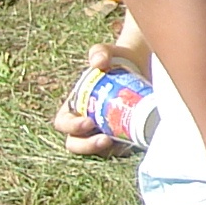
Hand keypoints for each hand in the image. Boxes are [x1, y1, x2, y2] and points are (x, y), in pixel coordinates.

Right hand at [53, 42, 137, 156]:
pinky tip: (135, 144)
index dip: (72, 127)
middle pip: (76, 144)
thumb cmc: (115, 60)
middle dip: (87, 146)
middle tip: (105, 139)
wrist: (141, 65)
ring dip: (107, 151)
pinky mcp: (121, 136)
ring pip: (97, 151)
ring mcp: (102, 131)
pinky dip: (124, 149)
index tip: (88, 122)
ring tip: (121, 144)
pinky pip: (119, 150)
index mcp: (73, 106)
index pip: (64, 123)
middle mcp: (84, 123)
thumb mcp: (106, 53)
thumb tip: (99, 63)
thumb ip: (99, 52)